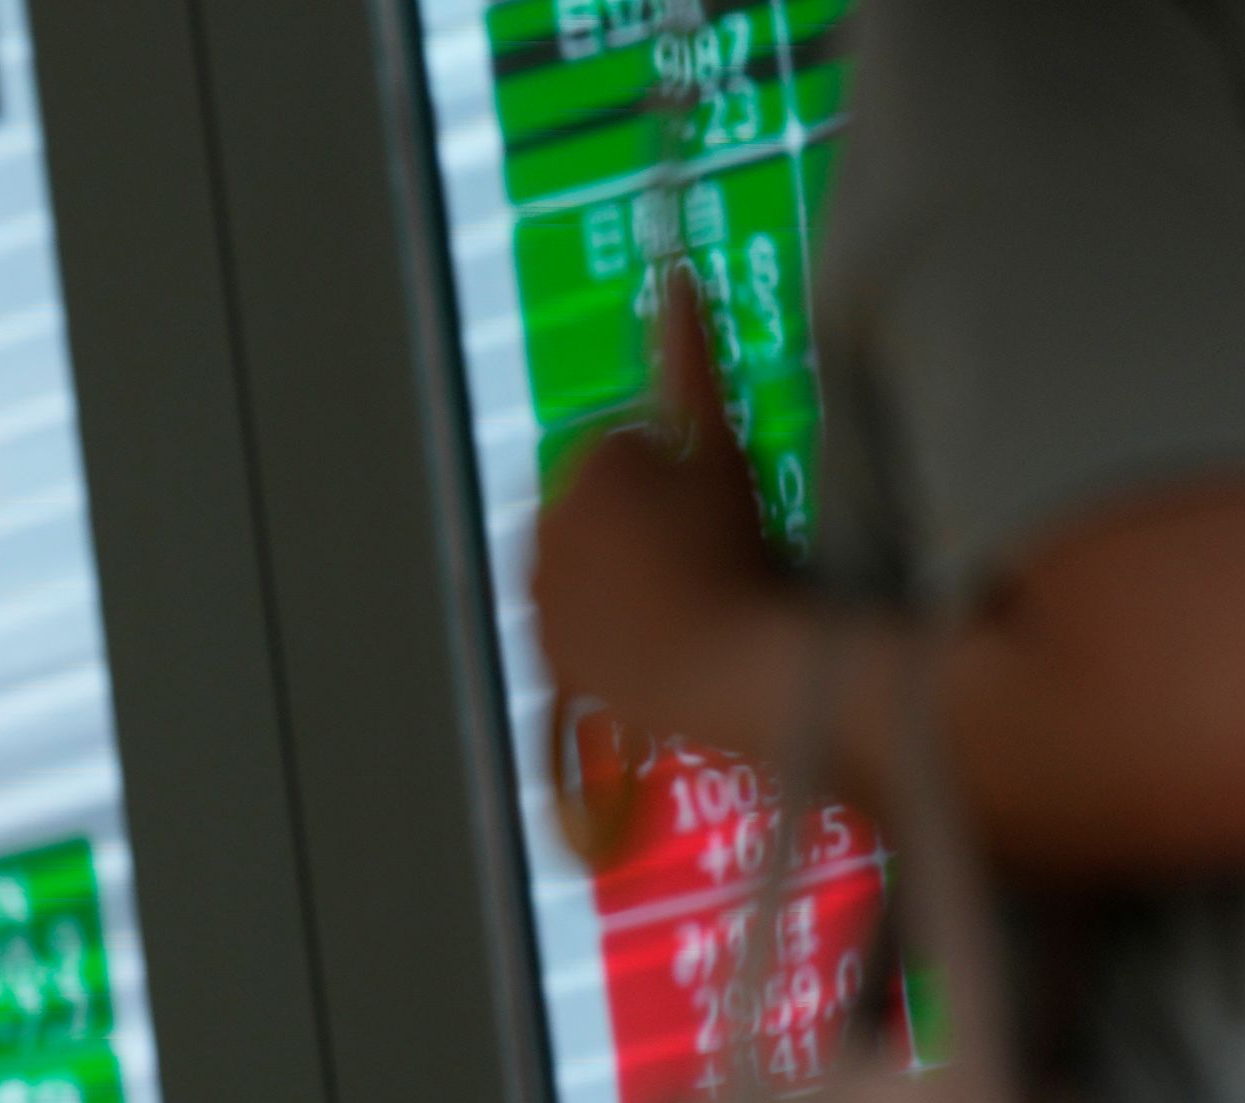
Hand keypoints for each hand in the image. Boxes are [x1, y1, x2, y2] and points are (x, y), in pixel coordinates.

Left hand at [532, 274, 808, 777]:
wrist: (721, 663)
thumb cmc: (728, 545)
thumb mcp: (720, 444)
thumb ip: (690, 358)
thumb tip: (676, 278)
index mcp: (580, 465)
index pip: (625, 452)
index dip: (672, 475)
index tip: (703, 505)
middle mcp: (539, 525)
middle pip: (595, 508)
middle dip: (634, 518)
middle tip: (694, 551)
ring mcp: (536, 592)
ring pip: (582, 565)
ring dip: (617, 570)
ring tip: (677, 595)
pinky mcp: (542, 650)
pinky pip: (571, 624)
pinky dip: (600, 624)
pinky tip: (648, 633)